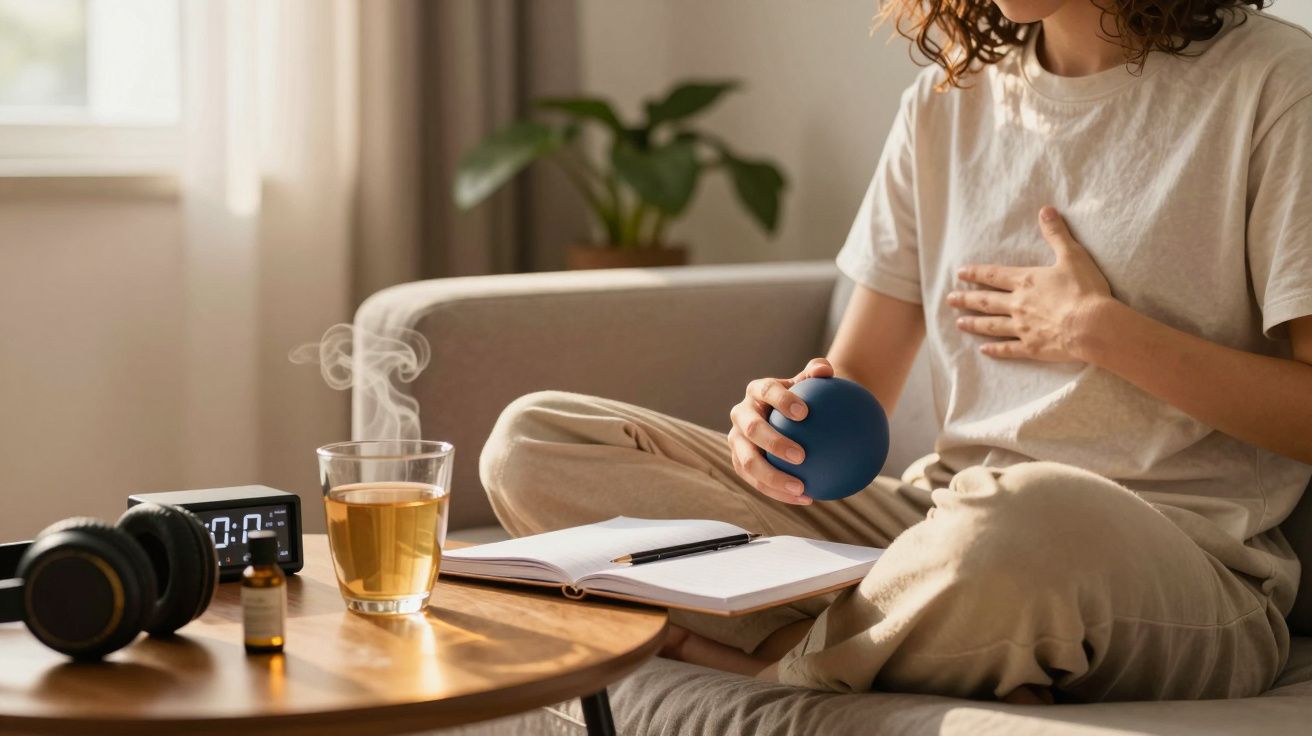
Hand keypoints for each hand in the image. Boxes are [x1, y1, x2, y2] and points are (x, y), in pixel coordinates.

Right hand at [727, 357, 833, 504]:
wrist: (790, 416)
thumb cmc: (807, 397)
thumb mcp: (814, 382)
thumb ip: (819, 371)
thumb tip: (825, 370)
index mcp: (757, 391)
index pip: (766, 392)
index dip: (782, 400)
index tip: (805, 413)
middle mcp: (741, 414)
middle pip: (752, 429)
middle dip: (773, 443)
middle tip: (801, 456)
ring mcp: (737, 441)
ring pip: (748, 463)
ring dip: (773, 478)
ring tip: (801, 489)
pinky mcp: (740, 463)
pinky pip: (757, 482)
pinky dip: (779, 493)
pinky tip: (807, 498)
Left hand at [949, 206, 1113, 361]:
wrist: (1093, 325)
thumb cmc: (1084, 289)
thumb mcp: (1072, 255)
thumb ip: (1056, 234)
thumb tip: (1045, 210)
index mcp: (1025, 282)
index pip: (994, 275)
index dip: (976, 273)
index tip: (959, 273)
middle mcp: (1018, 305)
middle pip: (986, 301)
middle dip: (966, 299)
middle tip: (949, 300)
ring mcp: (1022, 328)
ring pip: (991, 326)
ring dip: (974, 324)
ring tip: (959, 323)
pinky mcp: (1032, 348)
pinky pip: (1008, 349)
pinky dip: (995, 350)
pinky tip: (983, 351)